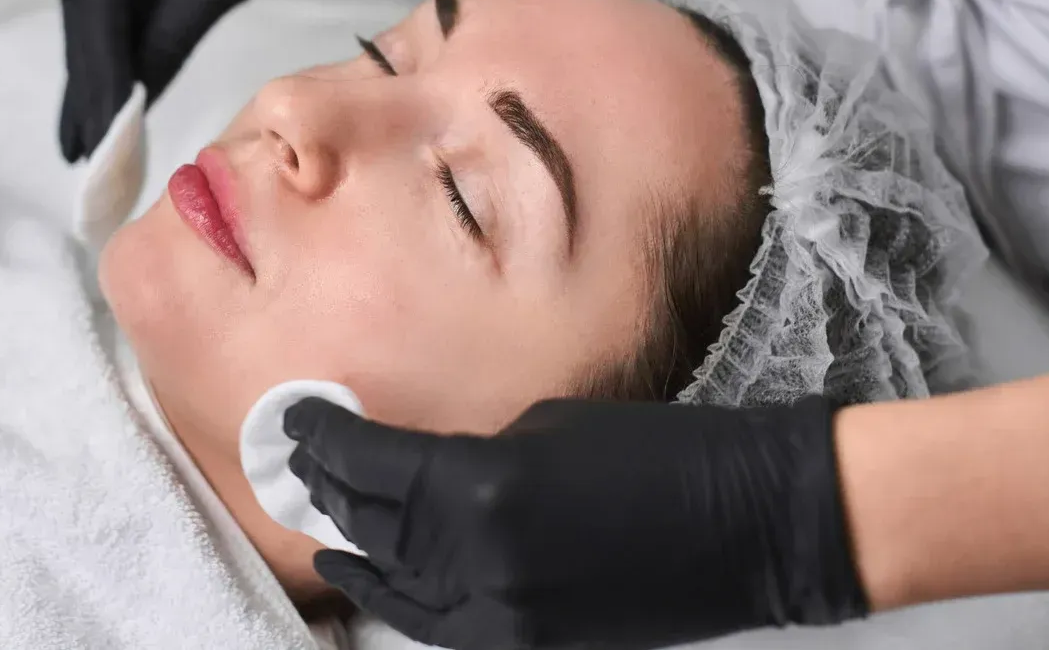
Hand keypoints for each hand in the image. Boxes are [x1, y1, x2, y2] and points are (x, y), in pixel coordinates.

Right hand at [57, 0, 331, 161]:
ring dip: (94, 95)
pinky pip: (107, 33)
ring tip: (89, 158)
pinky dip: (111, 74)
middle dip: (90, 102)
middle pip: (85, 38)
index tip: (98, 147)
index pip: (96, 27)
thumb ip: (168, 41)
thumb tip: (134, 105)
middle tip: (89, 169)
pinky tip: (102, 120)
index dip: (97, 91)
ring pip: (91, 41)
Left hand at [284, 396, 866, 649]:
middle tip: (297, 461)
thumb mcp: (547, 428)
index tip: (294, 421)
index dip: (322, 442)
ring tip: (324, 527)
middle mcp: (482, 561)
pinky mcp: (533, 647)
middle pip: (376, 528)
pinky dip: (408, 599)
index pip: (370, 467)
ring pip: (402, 587)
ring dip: (359, 551)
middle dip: (330, 491)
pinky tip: (381, 580)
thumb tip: (415, 470)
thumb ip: (468, 456)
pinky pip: (445, 626)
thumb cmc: (661, 449)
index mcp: (484, 485)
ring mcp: (506, 618)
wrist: (753, 522)